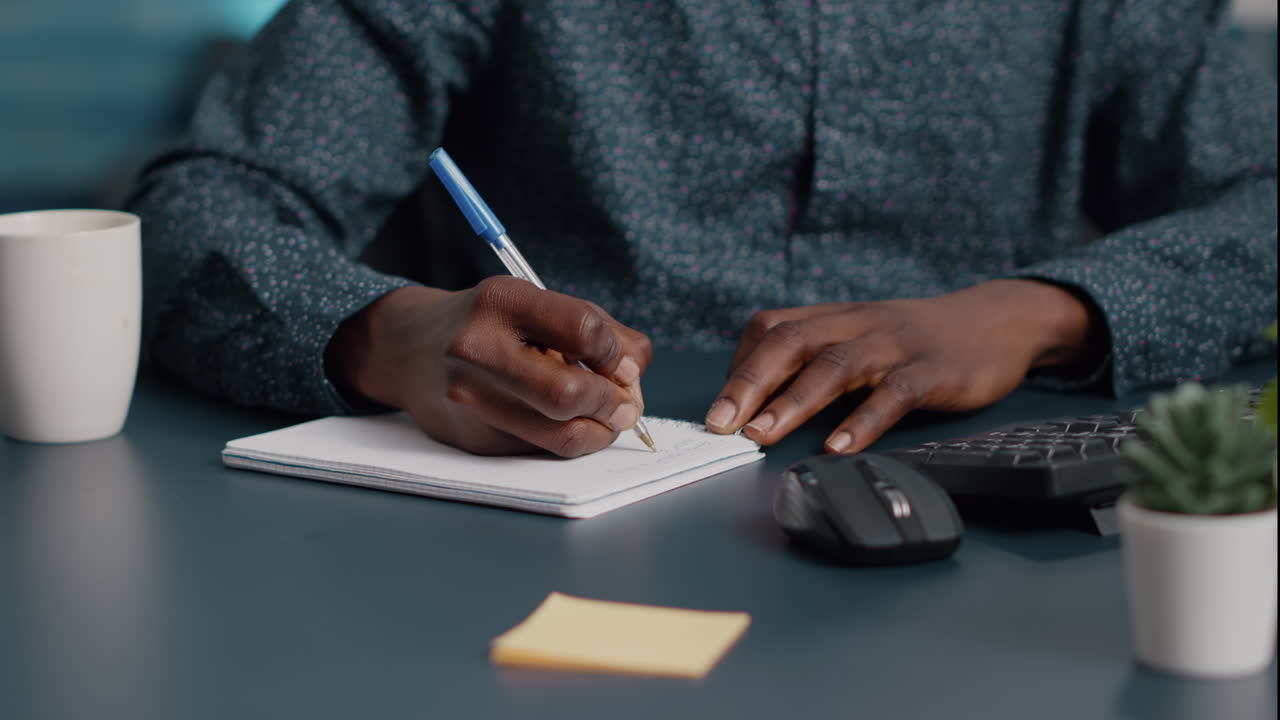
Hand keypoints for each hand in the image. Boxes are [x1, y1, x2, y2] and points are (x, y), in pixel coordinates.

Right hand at [325, 277, 651, 456]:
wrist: (410, 348)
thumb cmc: (492, 323)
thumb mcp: (538, 304)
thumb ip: (599, 330)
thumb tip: (634, 375)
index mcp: (501, 301)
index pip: (583, 330)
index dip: (617, 352)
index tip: (622, 363)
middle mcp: (477, 349)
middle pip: (568, 394)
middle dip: (612, 403)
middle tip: (625, 404)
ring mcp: (470, 399)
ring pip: (560, 435)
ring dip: (601, 432)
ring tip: (608, 418)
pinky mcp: (473, 438)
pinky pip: (543, 450)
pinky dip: (569, 438)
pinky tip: (567, 421)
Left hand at [704, 279, 1100, 452]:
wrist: (994, 321)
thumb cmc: (913, 339)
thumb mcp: (857, 336)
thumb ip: (812, 358)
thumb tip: (754, 400)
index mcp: (833, 317)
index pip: (771, 330)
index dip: (739, 367)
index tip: (715, 409)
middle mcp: (856, 324)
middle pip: (791, 343)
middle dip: (750, 383)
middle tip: (719, 424)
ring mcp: (894, 346)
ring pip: (835, 366)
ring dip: (794, 402)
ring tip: (763, 434)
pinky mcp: (932, 371)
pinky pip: (893, 394)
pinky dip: (863, 421)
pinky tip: (838, 447)